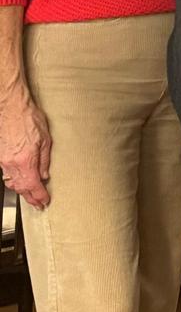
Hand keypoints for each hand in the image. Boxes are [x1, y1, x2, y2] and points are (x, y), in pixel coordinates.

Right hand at [0, 93, 51, 208]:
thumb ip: (45, 160)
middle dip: (30, 197)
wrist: (10, 107)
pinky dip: (14, 181)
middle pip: (20, 188)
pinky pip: (7, 174)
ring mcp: (3, 161)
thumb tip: (45, 175)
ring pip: (12, 182)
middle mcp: (12, 164)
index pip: (33, 186)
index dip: (39, 196)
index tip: (44, 201)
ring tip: (30, 195)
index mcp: (26, 161)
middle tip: (38, 204)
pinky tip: (19, 181)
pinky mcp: (0, 156)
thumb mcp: (45, 140)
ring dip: (21, 190)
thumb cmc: (28, 119)